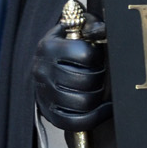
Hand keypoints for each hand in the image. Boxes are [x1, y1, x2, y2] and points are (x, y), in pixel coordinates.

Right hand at [33, 16, 110, 132]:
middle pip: (86, 80)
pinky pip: (76, 122)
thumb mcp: (77, 27)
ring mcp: (44, 94)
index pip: (85, 54)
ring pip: (83, 102)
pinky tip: (104, 108)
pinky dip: (95, 117)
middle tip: (98, 72)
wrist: (45, 64)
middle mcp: (42, 71)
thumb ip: (92, 24)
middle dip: (99, 76)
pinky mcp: (49, 113)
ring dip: (97, 95)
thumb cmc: (67, 44)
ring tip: (97, 87)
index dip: (97, 55)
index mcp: (49, 47)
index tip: (95, 55)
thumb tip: (101, 31)